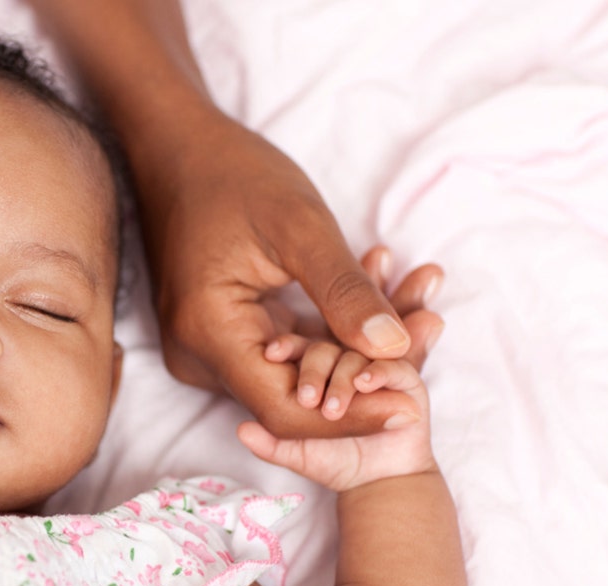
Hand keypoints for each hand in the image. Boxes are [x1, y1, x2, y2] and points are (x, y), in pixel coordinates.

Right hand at [135, 110, 441, 438]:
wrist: (178, 146)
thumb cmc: (232, 173)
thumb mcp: (299, 226)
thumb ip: (345, 292)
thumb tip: (396, 347)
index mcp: (207, 333)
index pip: (284, 410)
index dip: (349, 417)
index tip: (411, 407)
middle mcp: (197, 355)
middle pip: (290, 399)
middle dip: (363, 378)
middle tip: (430, 337)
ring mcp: (205, 347)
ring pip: (292, 376)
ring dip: (353, 354)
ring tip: (419, 309)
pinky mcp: (221, 333)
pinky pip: (282, 352)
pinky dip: (331, 335)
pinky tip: (381, 303)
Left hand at [236, 353, 436, 491]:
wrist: (378, 481)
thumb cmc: (333, 459)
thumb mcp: (297, 453)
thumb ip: (270, 444)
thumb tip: (242, 430)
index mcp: (316, 370)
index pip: (299, 348)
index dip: (285, 347)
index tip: (271, 355)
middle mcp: (344, 363)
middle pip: (325, 349)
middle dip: (313, 371)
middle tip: (307, 399)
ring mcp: (373, 368)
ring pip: (354, 356)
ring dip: (342, 380)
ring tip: (332, 408)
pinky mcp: (404, 380)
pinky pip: (390, 365)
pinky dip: (376, 372)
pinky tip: (364, 384)